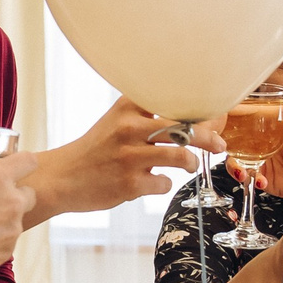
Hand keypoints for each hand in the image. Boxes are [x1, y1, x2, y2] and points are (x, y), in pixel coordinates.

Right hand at [0, 153, 39, 281]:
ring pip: (18, 219)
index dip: (24, 163)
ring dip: (5, 219)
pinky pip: (8, 240)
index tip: (16, 168)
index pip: (29, 161)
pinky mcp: (8, 250)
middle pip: (30, 193)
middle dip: (17, 195)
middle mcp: (12, 201)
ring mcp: (13, 228)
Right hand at [29, 99, 220, 219]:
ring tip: (190, 165)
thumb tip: (200, 121)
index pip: (172, 98)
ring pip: (180, 157)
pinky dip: (164, 184)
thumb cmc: (98, 148)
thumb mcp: (117, 120)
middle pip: (184, 128)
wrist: (63, 177)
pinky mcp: (129, 184)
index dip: (199, 106)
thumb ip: (149, 115)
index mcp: (127, 107)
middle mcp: (128, 128)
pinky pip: (164, 183)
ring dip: (191, 163)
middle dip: (209, 137)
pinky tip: (154, 181)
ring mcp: (129, 157)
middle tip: (219, 145)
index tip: (214, 113)